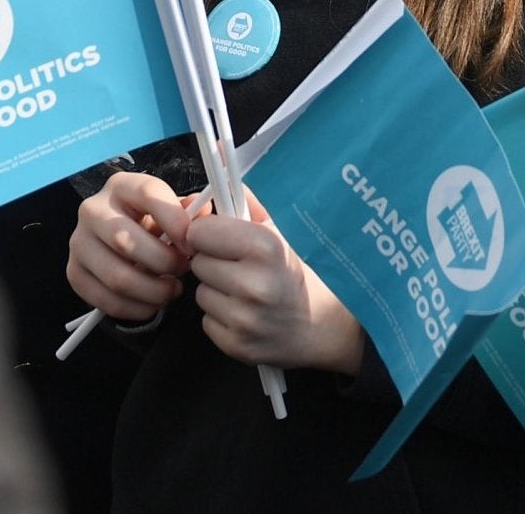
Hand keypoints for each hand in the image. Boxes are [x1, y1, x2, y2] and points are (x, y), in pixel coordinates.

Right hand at [67, 171, 193, 321]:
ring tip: (170, 290)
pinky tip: (150, 303)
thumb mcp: (168, 210)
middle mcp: (93, 210)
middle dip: (164, 263)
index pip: (147, 193)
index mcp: (121, 187)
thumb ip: (188, 211)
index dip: (174, 220)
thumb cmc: (148, 223)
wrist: (116, 239)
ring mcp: (80, 242)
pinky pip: (106, 300)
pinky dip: (135, 308)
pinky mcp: (74, 272)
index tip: (192, 243)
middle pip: (125, 240)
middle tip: (182, 270)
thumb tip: (203, 210)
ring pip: (117, 277)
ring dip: (152, 291)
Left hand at [186, 188, 362, 374]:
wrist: (327, 325)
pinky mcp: (238, 348)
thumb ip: (243, 200)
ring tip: (245, 290)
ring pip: (200, 293)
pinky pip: (207, 321)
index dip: (209, 233)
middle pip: (198, 263)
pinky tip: (246, 312)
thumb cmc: (301, 269)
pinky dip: (221, 316)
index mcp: (265, 247)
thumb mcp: (280, 228)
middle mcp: (254, 285)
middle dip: (213, 261)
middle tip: (240, 266)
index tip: (222, 237)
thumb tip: (212, 176)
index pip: (199, 232)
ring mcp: (245, 321)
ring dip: (216, 289)